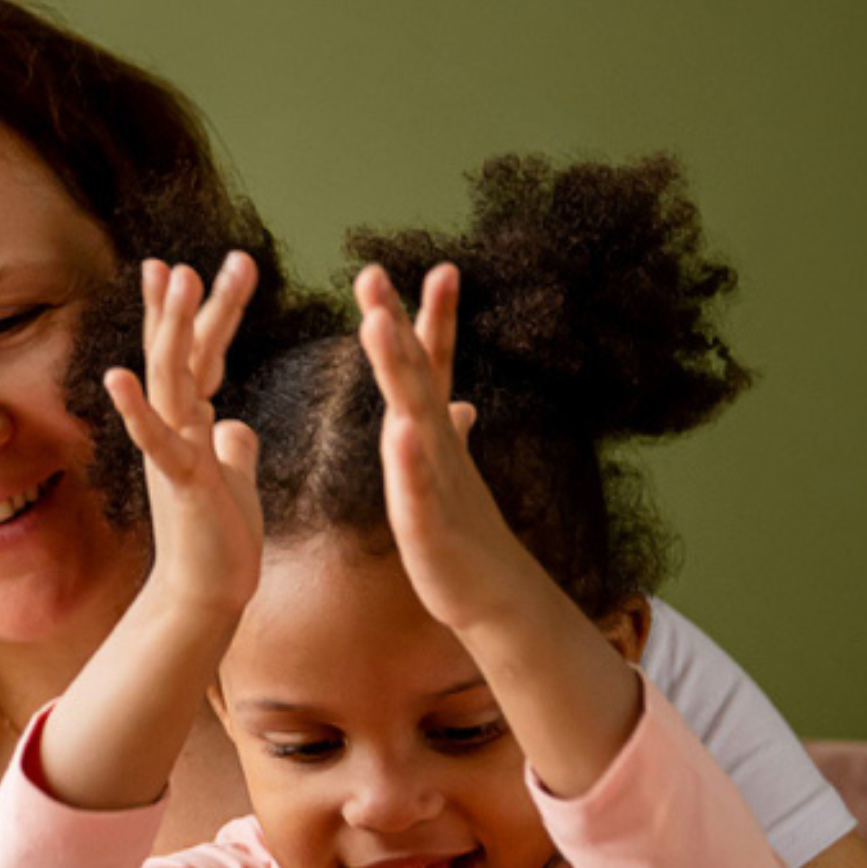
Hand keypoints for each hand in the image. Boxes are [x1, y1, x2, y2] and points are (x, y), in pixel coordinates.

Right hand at [104, 253, 262, 624]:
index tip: (204, 266)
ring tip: (175, 275)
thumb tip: (238, 426)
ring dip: (171, 326)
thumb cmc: (219, 543)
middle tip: (214, 256)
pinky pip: (155, 440)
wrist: (206, 596)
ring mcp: (172, 452)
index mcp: (193, 425)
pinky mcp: (180, 482)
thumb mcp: (234, 481)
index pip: (199, 357)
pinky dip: (136, 409)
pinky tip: (118, 374)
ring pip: (169, 379)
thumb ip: (232, 448)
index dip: (203, 313)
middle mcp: (177, 430)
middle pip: (185, 353)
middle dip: (195, 303)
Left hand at [353, 262, 511, 638]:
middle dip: (395, 321)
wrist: (495, 600)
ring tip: (378, 324)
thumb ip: (450, 433)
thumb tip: (461, 403)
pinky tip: (401, 429)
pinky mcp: (430, 527)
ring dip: (398, 369)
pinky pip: (418, 488)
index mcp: (433, 436)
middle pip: (416, 375)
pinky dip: (410, 459)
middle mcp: (437, 448)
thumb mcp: (450, 475)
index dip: (429, 318)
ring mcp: (437, 484)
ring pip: (414, 417)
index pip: (433, 366)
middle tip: (371, 272)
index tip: (432, 267)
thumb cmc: (465, 537)